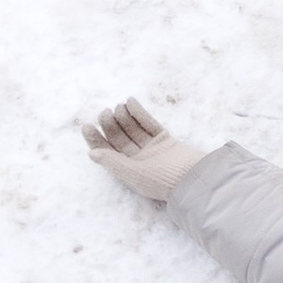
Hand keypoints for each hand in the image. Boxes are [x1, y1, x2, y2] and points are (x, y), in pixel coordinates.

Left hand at [83, 97, 210, 201]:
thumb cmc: (163, 180)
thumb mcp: (134, 174)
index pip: (107, 153)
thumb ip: (113, 162)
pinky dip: (139, 113)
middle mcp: (138, 160)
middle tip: (104, 112)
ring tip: (118, 106)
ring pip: (133, 130)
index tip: (87, 125)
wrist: (195, 177)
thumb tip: (92, 153)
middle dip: (110, 125)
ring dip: (124, 117)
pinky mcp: (165, 140)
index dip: (96, 140)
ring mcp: (152, 149)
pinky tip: (130, 102)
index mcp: (127, 171)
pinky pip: (149, 124)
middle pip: (119, 139)